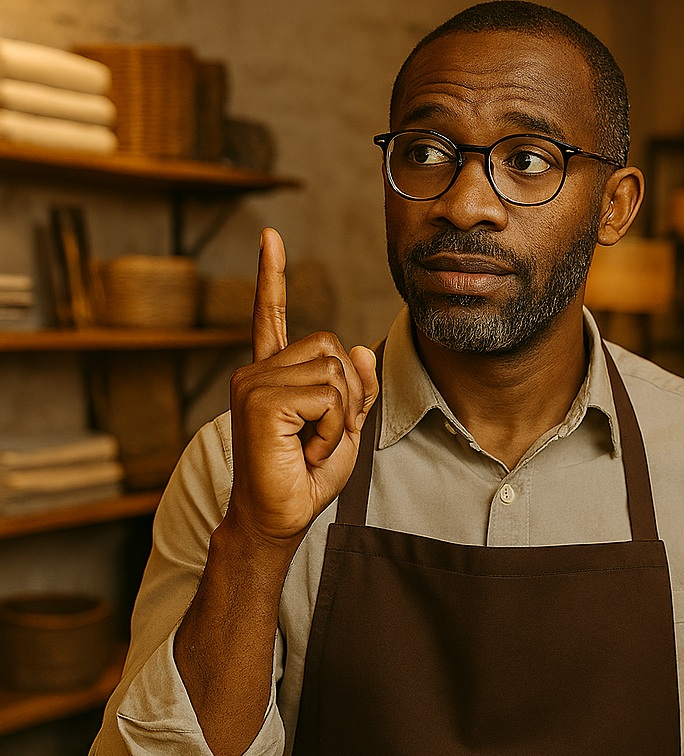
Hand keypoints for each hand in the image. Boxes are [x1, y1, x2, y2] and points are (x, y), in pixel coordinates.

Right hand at [223, 228, 377, 546]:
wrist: (279, 519)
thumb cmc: (306, 476)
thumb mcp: (344, 428)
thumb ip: (354, 389)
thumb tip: (358, 348)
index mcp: (271, 374)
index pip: (270, 316)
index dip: (272, 277)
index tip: (271, 236)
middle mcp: (256, 371)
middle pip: (330, 347)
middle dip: (346, 396)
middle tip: (323, 435)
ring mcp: (253, 382)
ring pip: (333, 372)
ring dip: (340, 416)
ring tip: (312, 445)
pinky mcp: (261, 398)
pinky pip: (327, 396)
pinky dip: (331, 428)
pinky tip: (306, 449)